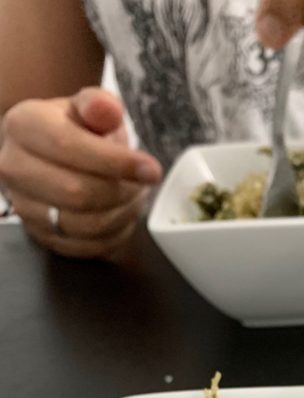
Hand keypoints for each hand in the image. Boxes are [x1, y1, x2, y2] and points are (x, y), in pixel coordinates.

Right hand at [0, 87, 161, 259]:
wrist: (52, 155)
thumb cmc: (74, 129)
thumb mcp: (87, 107)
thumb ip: (98, 105)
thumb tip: (107, 109)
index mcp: (23, 126)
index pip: (68, 147)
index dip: (116, 162)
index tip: (151, 169)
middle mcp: (14, 168)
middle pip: (77, 193)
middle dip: (121, 192)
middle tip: (143, 186)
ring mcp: (25, 206)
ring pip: (83, 225)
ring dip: (121, 216)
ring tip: (135, 198)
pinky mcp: (42, 236)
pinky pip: (86, 247)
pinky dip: (113, 236)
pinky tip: (122, 216)